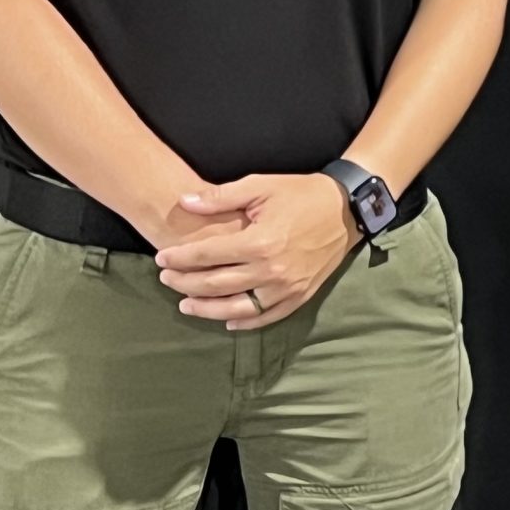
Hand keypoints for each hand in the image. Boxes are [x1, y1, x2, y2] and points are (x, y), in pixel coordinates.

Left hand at [153, 173, 359, 329]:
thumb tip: (184, 201)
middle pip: (216, 285)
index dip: (180, 258)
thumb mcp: (261, 186)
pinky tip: (226, 321)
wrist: (348, 210)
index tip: (162, 258)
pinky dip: (243, 322)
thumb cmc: (302, 194)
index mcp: (259, 241)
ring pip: (236, 308)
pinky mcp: (299, 296)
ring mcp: (286, 287)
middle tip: (166, 279)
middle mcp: (271, 270)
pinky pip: (266, 316)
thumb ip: (220, 197)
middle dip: (185, 283)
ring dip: (206, 309)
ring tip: (185, 304)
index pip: (207, 255)